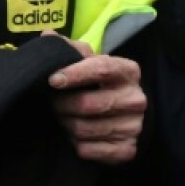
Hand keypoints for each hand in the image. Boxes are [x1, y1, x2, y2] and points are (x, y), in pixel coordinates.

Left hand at [44, 31, 146, 164]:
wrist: (121, 114)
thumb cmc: (97, 82)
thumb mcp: (86, 61)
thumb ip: (68, 47)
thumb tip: (48, 35)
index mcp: (128, 71)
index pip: (101, 69)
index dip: (75, 74)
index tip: (52, 80)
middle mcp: (136, 99)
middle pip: (89, 104)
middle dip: (62, 105)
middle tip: (52, 103)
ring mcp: (135, 126)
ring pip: (85, 129)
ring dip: (66, 124)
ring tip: (62, 117)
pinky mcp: (128, 150)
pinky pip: (90, 150)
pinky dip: (76, 143)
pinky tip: (74, 135)